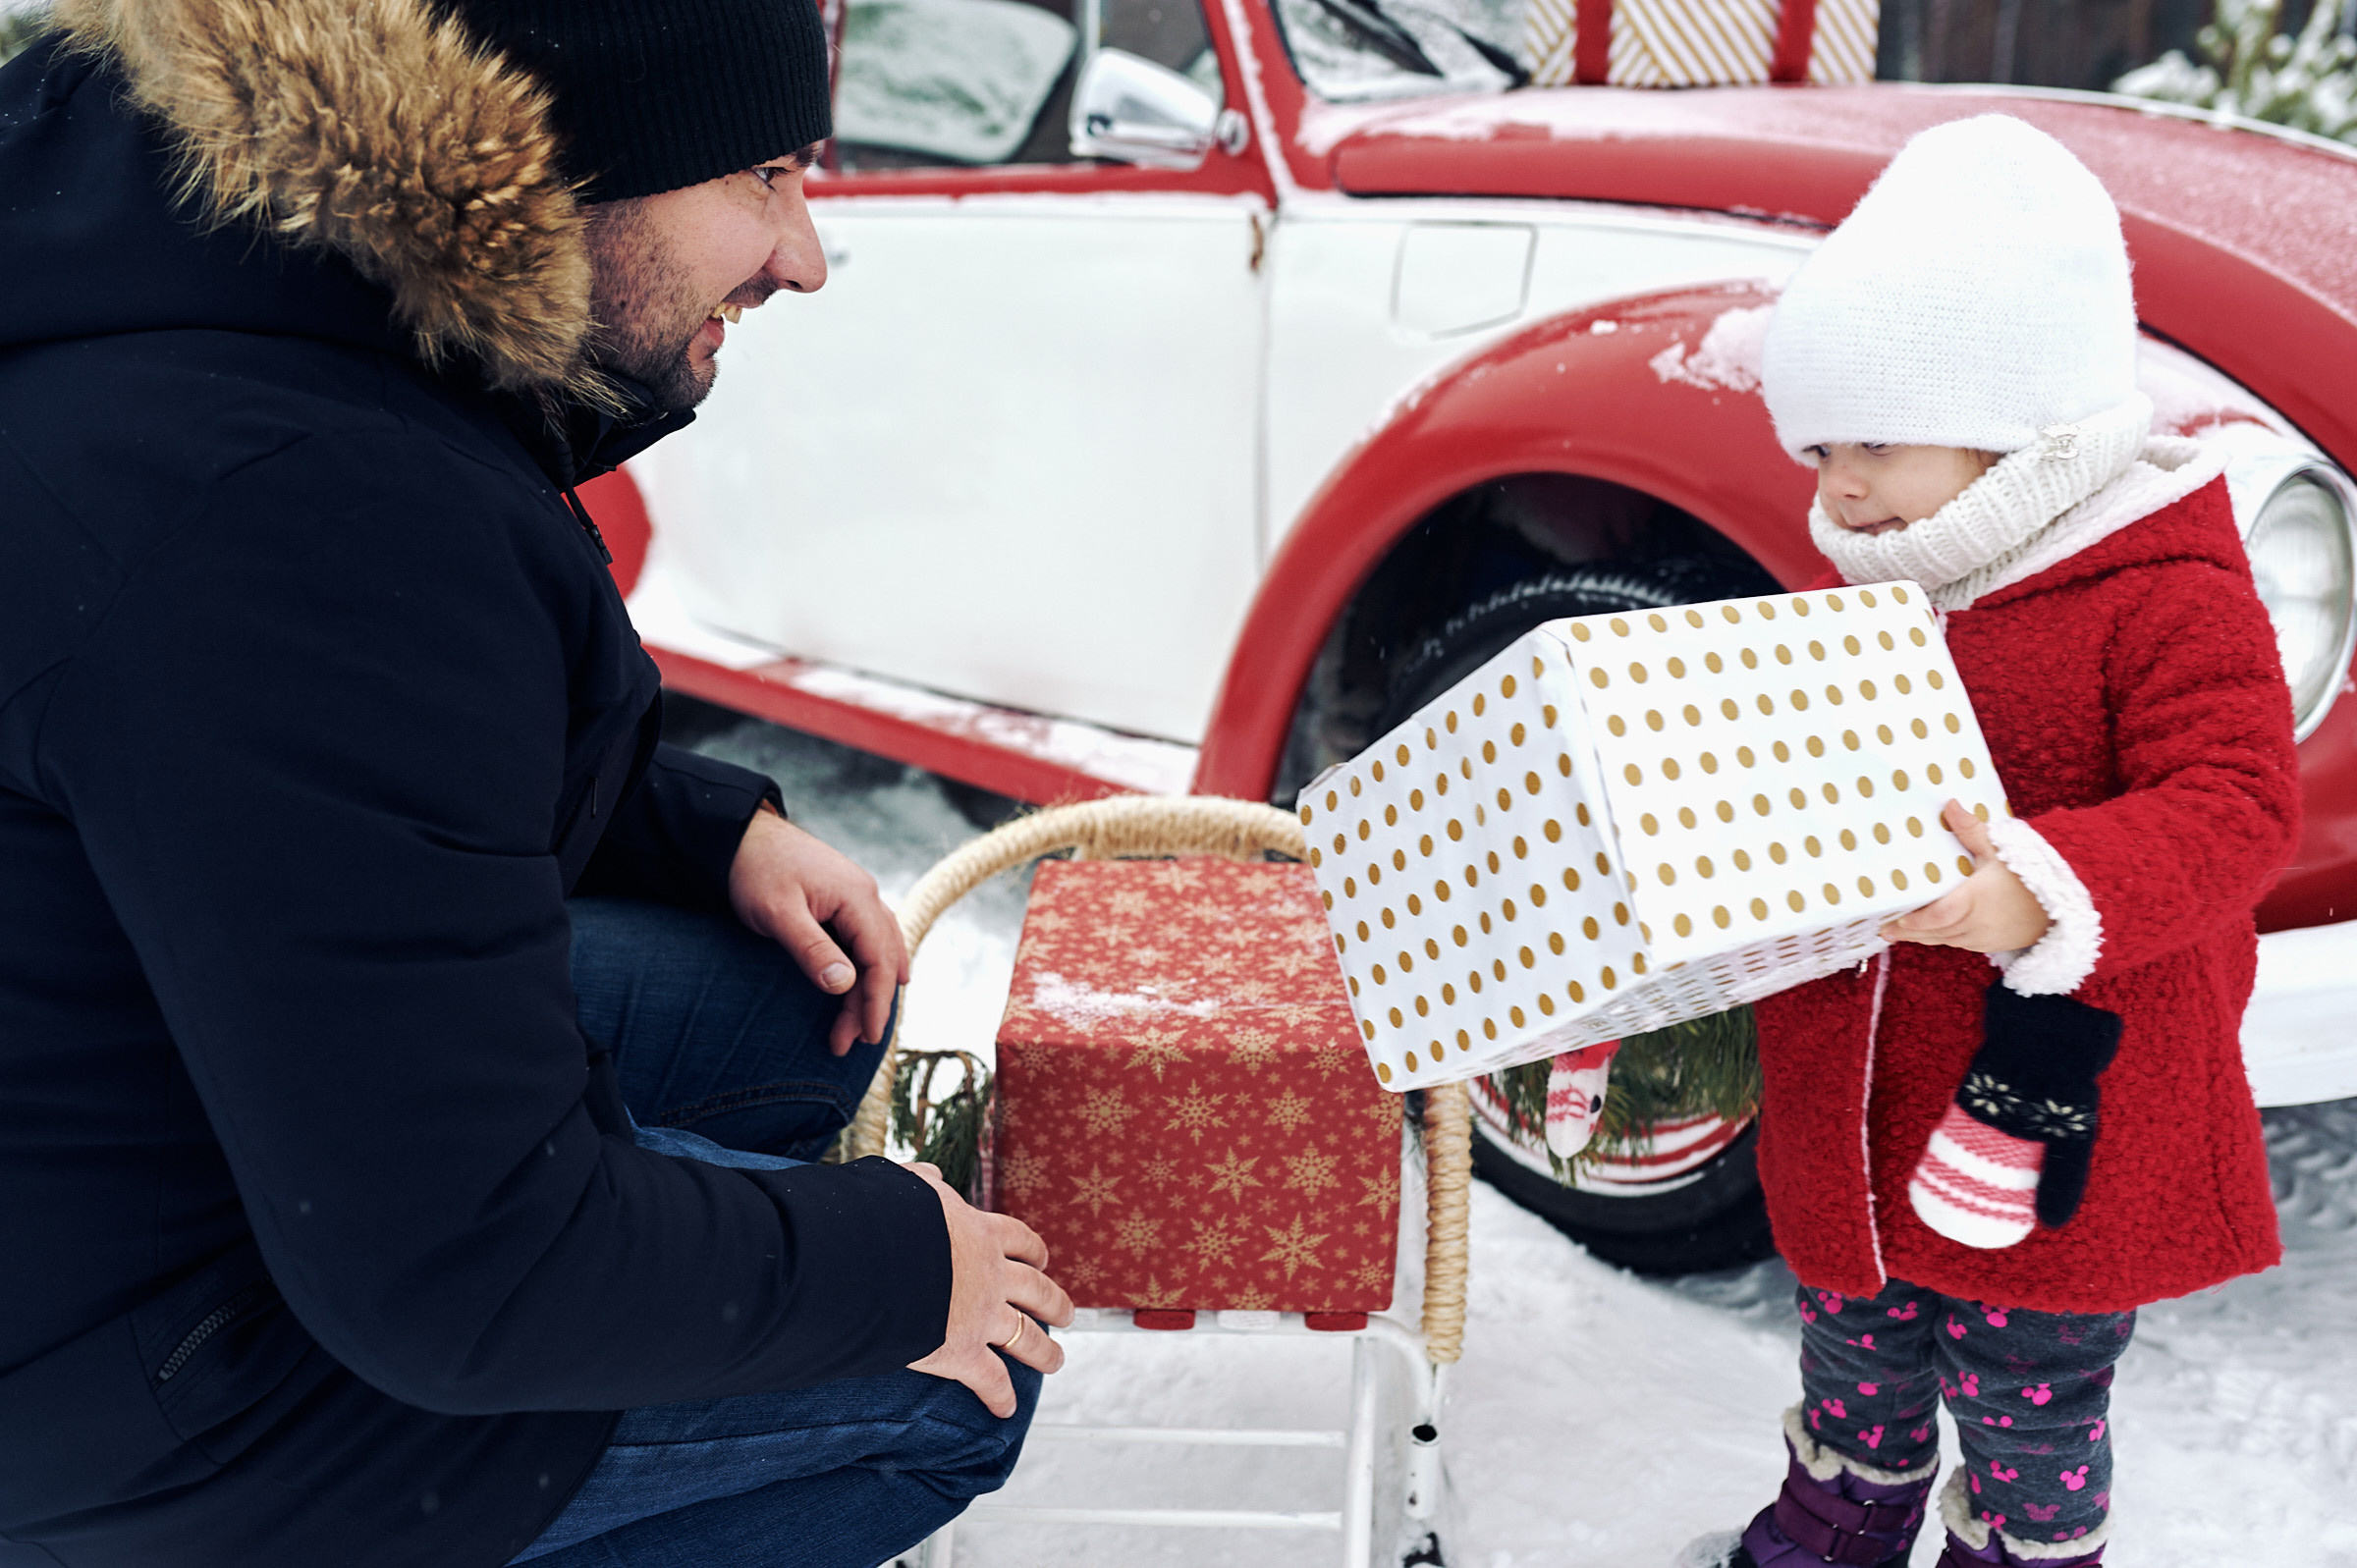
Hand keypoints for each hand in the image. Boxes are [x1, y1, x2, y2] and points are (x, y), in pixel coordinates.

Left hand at [728, 808, 909, 1054]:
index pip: (879, 959)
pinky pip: (868, 938)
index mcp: (857, 897)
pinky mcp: (843, 898)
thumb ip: (812, 949)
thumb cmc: (755, 871)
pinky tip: (866, 982)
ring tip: (857, 1025)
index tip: (866, 1035)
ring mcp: (856, 895)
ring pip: (878, 949)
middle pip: (883, 958)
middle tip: (851, 1041)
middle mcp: (865, 895)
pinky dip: (869, 966)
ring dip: (868, 988)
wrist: (741, 834)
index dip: (875, 1001)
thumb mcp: (778, 914)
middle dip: (870, 1003)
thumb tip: (845, 985)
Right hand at [903, 1162, 1073, 1415]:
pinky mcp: (962, 1352)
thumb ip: (923, 1182)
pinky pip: (990, 1379)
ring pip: (1027, 1337)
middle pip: (1036, 1289)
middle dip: (1054, 1302)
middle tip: (1067, 1313)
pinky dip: (998, 1396)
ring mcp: (982, 1316)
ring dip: (1044, 1351)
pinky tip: (1005, 1410)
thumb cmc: (886, 1216)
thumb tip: (930, 1177)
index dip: (1033, 1250)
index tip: (1042, 1258)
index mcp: (980, 1233)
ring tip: (1056, 1360)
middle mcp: (991, 1275)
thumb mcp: (907, 1187)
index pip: (1017, 1239)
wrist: (875, 1257)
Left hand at [1879, 800, 2051, 953]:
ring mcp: (1984, 938)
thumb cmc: (2029, 875)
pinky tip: (1929, 933)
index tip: (1895, 920)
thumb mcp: (2000, 849)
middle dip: (1909, 932)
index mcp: (1976, 899)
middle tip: (1884, 929)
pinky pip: (1960, 943)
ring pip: (1946, 940)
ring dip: (1923, 937)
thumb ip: (1972, 830)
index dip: (1916, 922)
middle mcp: (1977, 923)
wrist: (2061, 906)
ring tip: (1898, 932)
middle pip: (1936, 932)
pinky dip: (1943, 938)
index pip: (1939, 916)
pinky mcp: (1991, 945)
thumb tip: (1949, 804)